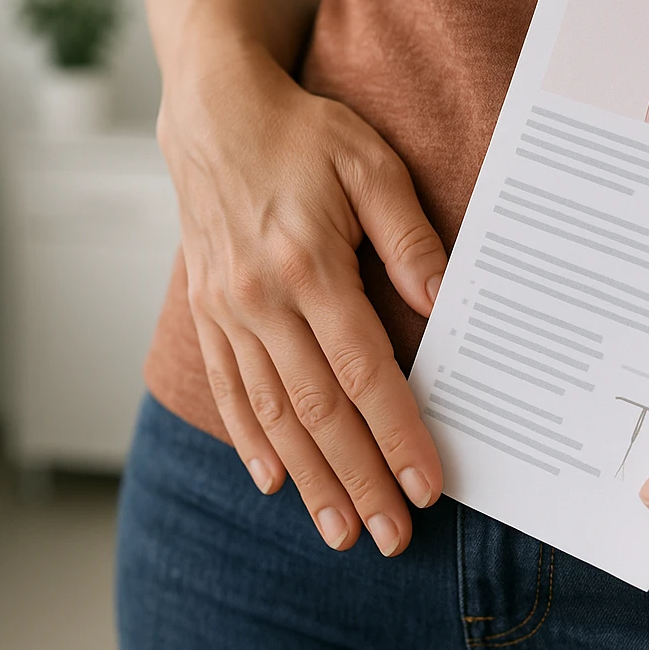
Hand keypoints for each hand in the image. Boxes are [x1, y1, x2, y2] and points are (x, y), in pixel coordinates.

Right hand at [160, 51, 446, 556]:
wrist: (213, 112)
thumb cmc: (301, 134)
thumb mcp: (370, 163)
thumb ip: (408, 236)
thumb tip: (442, 304)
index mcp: (308, 266)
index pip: (363, 373)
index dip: (397, 435)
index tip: (427, 486)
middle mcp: (260, 299)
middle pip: (316, 411)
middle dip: (358, 480)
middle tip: (391, 537)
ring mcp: (226, 310)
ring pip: (270, 415)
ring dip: (308, 480)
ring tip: (340, 531)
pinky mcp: (206, 311)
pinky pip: (229, 390)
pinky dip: (250, 442)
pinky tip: (274, 482)